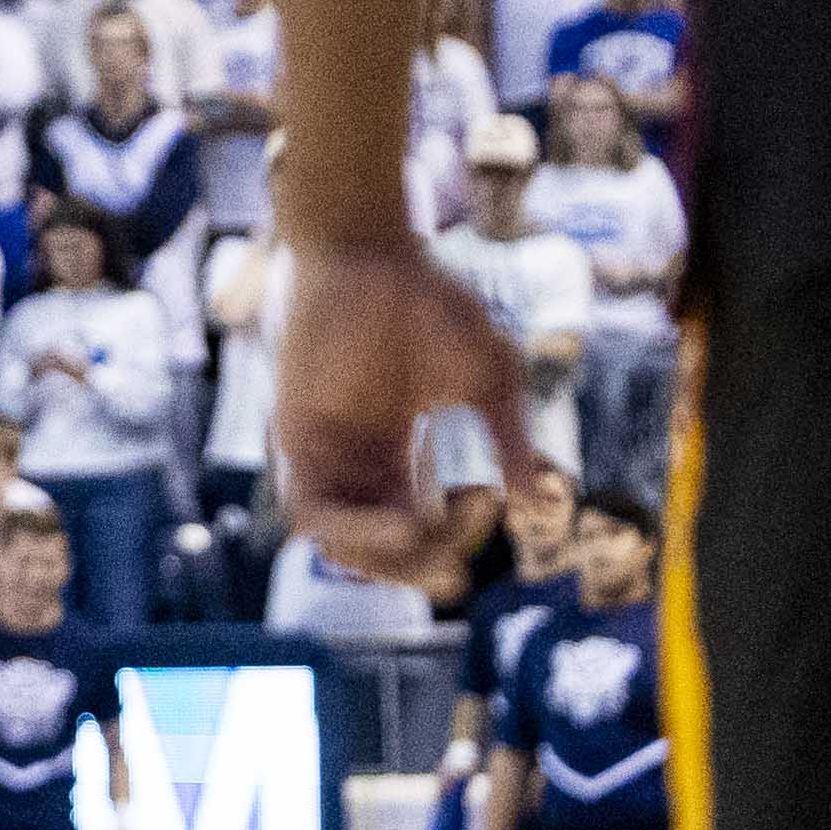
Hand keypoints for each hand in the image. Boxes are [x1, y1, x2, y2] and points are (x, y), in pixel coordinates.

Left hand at [274, 227, 542, 578]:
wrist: (370, 253)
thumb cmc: (429, 304)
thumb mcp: (489, 376)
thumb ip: (509, 437)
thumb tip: (535, 502)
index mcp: (395, 451)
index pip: (420, 527)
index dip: (456, 536)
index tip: (489, 502)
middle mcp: (355, 460)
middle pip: (378, 550)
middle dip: (418, 571)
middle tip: (453, 577)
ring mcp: (323, 451)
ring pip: (339, 544)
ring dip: (384, 561)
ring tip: (424, 544)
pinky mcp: (295, 436)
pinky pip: (309, 511)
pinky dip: (352, 531)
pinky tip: (401, 521)